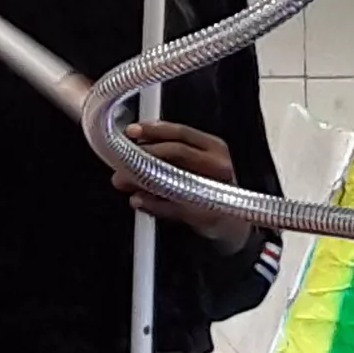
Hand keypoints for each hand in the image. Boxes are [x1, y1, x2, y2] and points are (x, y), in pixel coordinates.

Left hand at [114, 121, 250, 250]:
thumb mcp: (195, 164)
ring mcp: (215, 189)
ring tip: (124, 181)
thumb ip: (166, 155)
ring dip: (143, 179)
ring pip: (173, 178)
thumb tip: (130, 152)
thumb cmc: (209, 188)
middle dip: (144, 155)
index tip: (131, 131)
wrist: (232, 222)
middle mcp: (218, 164)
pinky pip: (174, 206)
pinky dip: (152, 204)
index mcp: (214, 147)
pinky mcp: (207, 213)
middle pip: (177, 151)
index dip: (155, 129)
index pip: (182, 132)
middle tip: (121, 163)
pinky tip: (138, 200)